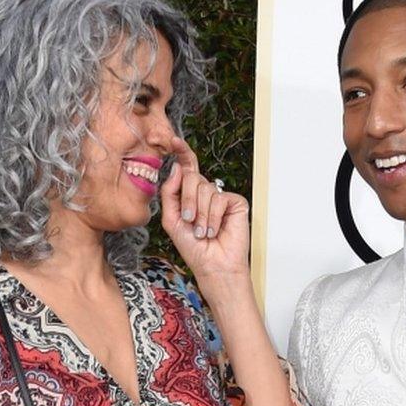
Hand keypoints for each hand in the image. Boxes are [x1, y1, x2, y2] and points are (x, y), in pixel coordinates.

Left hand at [160, 136, 250, 282]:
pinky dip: (213, 217)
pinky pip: (219, 198)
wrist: (212, 265)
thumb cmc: (193, 247)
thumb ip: (170, 193)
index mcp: (190, 195)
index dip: (181, 153)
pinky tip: (214, 230)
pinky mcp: (236, 202)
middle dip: (187, 201)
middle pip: (192, 178)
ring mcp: (221, 196)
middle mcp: (206, 193)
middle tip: (189, 221)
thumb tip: (177, 168)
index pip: (186, 169)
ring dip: (200, 214)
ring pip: (205, 189)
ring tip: (203, 231)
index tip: (173, 140)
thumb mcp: (172, 220)